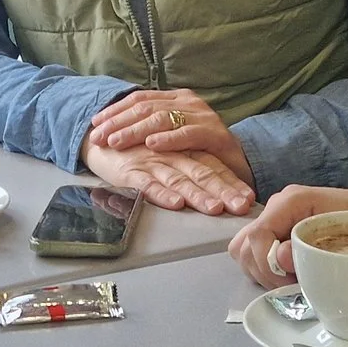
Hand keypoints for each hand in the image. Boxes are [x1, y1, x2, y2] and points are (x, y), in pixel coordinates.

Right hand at [82, 137, 255, 216]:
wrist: (98, 138)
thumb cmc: (136, 150)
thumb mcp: (167, 155)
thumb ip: (190, 167)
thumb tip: (219, 191)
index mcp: (184, 148)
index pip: (213, 165)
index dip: (231, 181)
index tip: (249, 198)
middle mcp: (172, 153)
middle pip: (202, 171)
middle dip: (223, 190)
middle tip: (239, 206)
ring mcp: (151, 161)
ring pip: (179, 178)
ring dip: (197, 194)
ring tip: (214, 208)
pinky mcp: (131, 171)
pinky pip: (148, 183)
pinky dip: (162, 194)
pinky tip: (175, 203)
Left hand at [87, 89, 253, 182]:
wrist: (237, 163)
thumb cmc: (199, 151)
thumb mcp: (172, 135)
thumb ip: (151, 127)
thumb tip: (114, 129)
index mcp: (176, 98)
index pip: (140, 99)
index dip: (115, 111)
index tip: (94, 124)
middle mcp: (188, 102)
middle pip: (146, 108)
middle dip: (119, 122)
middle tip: (99, 137)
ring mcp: (202, 116)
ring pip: (162, 118)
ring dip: (136, 130)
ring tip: (117, 142)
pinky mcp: (214, 133)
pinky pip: (187, 133)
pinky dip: (168, 139)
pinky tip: (151, 144)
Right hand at [228, 182, 347, 286]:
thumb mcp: (344, 235)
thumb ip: (308, 246)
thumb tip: (280, 258)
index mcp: (291, 201)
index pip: (256, 236)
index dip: (266, 265)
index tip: (289, 281)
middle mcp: (277, 207)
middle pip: (242, 245)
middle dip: (262, 272)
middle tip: (290, 283)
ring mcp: (276, 219)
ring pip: (244, 251)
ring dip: (263, 272)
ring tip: (291, 280)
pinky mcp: (279, 232)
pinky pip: (256, 254)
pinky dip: (267, 270)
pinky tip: (290, 276)